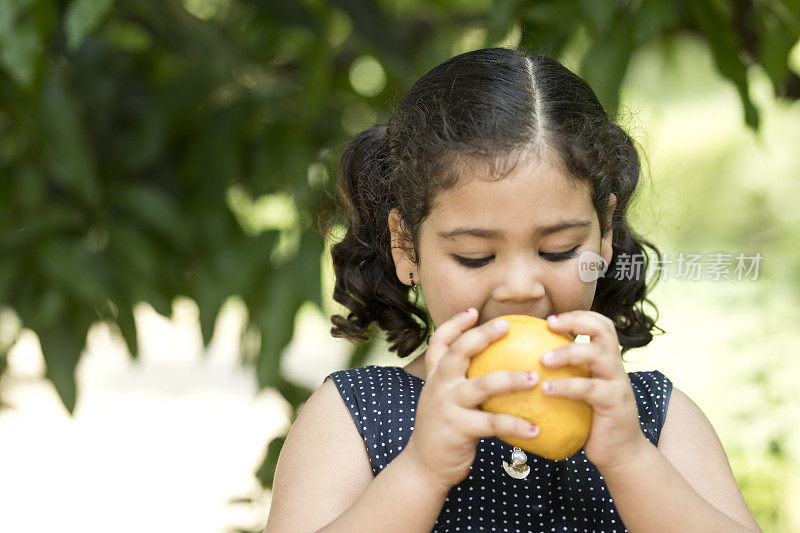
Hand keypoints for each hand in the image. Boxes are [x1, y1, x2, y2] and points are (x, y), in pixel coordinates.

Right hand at [403, 309, 541, 490]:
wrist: (424, 466)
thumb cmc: (444, 430)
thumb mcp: (444, 400)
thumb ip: (461, 382)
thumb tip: (499, 366)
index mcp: (436, 377)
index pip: (439, 343)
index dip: (454, 324)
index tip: (472, 311)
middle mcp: (439, 386)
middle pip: (459, 352)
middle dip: (482, 335)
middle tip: (507, 325)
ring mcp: (447, 406)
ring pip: (482, 385)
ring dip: (511, 380)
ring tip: (536, 378)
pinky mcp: (458, 429)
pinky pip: (492, 423)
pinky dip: (516, 425)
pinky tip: (536, 428)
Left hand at [541, 311, 649, 470]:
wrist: (621, 453)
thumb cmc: (592, 420)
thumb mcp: (580, 392)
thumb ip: (565, 375)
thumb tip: (521, 364)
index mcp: (607, 360)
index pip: (600, 325)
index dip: (578, 315)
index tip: (550, 319)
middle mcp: (615, 366)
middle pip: (603, 330)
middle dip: (575, 321)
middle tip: (548, 325)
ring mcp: (617, 383)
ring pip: (596, 355)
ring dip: (567, 352)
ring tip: (542, 360)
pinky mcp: (614, 402)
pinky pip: (589, 388)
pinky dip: (566, 386)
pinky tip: (546, 389)